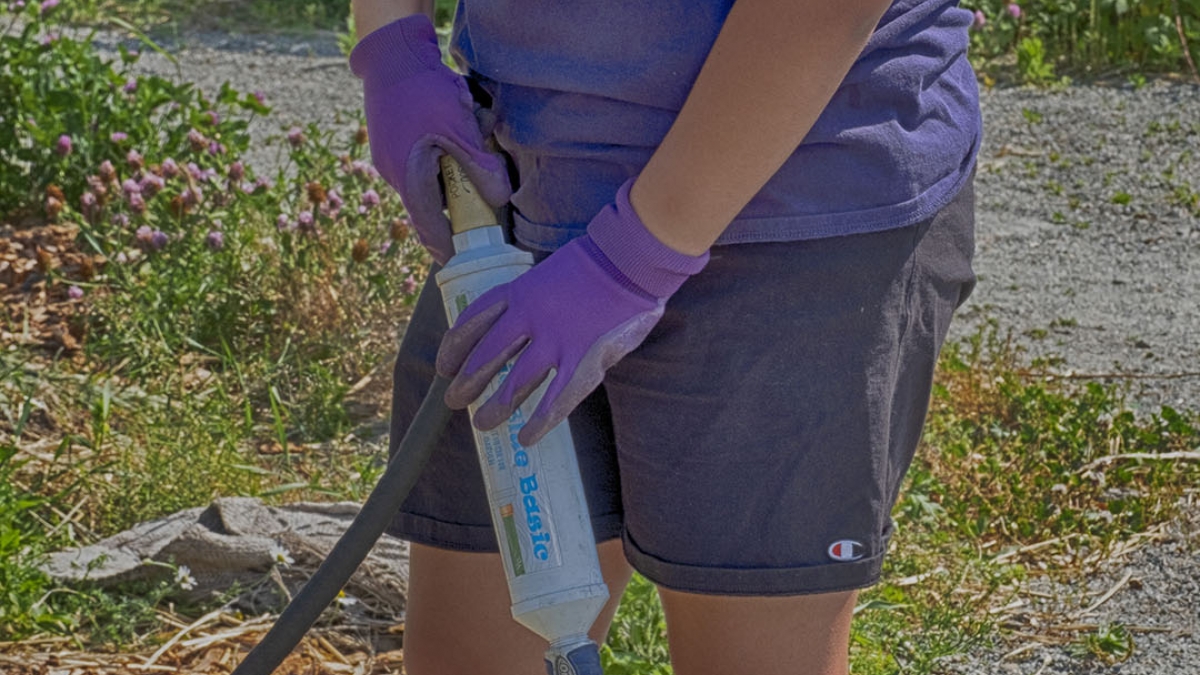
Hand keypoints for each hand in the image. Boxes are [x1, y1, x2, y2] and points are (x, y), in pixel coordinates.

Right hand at [350, 15, 510, 263]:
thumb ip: (479, 169)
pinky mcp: (397, 140)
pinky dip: (446, 145)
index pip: (428, 226)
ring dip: (457, 160)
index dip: (444, 246)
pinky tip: (461, 116)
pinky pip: (426, 156)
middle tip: (482, 181)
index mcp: (409, 179)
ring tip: (473, 125)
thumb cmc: (423, 93)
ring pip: (433, 174)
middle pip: (435, 200)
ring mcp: (393, 156)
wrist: (393, 55)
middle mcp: (396, 174)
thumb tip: (499, 200)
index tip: (457, 262)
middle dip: (461, 190)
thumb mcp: (459, 131)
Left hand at [436, 179, 708, 446]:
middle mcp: (529, 318)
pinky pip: (556, 401)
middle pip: (486, 355)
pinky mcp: (583, 362)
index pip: (474, 322)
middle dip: (466, 381)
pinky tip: (526, 438)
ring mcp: (555, 342)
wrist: (631, 258)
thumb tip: (524, 323)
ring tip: (482, 424)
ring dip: (496, 407)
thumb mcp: (551, 273)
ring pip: (515, 383)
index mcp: (520, 292)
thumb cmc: (599, 262)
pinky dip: (539, 423)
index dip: (454, 346)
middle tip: (454, 400)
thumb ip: (535, 299)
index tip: (444, 364)